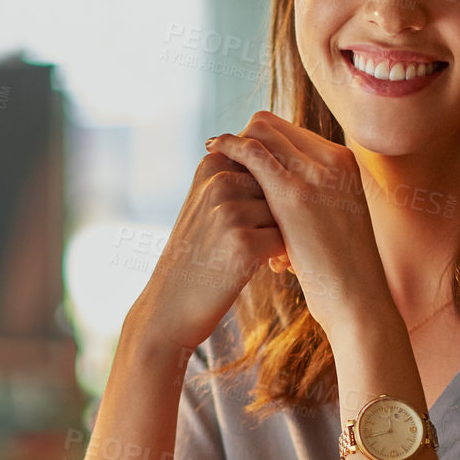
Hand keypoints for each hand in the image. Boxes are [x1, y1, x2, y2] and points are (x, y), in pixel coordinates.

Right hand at [124, 149, 284, 356]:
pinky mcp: (243, 243)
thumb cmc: (198, 252)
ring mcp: (230, 211)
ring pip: (286, 212)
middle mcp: (219, 182)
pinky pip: (285, 240)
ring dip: (284, 234)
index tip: (253, 215)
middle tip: (263, 237)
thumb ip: (238, 175)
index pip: (267, 164)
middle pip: (279, 186)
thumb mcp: (207, 202)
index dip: (269, 192)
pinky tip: (267, 267)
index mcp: (212, 164)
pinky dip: (282, 256)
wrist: (171, 303)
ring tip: (263, 253)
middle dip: (280, 212)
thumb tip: (287, 156)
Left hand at [204, 111, 391, 342]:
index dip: (261, 139)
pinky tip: (213, 150)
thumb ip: (316, 198)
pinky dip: (230, 145)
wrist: (358, 300)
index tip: (242, 154)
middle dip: (245, 139)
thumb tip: (281, 191)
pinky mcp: (295, 193)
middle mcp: (334, 160)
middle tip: (225, 155)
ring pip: (262, 130)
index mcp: (345, 163)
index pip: (291, 131)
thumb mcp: (335, 221)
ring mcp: (317, 173)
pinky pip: (254, 152)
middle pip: (275, 125)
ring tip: (215, 153)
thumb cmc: (342, 272)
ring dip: (236, 143)